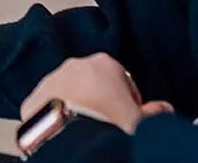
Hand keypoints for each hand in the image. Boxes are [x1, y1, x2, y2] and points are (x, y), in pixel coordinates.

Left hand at [20, 54, 171, 134]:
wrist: (72, 135)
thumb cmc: (110, 123)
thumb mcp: (142, 120)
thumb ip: (156, 112)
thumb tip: (164, 110)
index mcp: (105, 63)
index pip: (122, 81)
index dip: (128, 102)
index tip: (128, 117)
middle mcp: (75, 66)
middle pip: (92, 84)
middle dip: (99, 102)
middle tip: (107, 125)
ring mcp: (51, 80)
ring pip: (67, 94)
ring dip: (75, 108)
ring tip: (85, 131)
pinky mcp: (33, 99)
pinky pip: (47, 108)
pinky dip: (55, 118)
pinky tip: (65, 134)